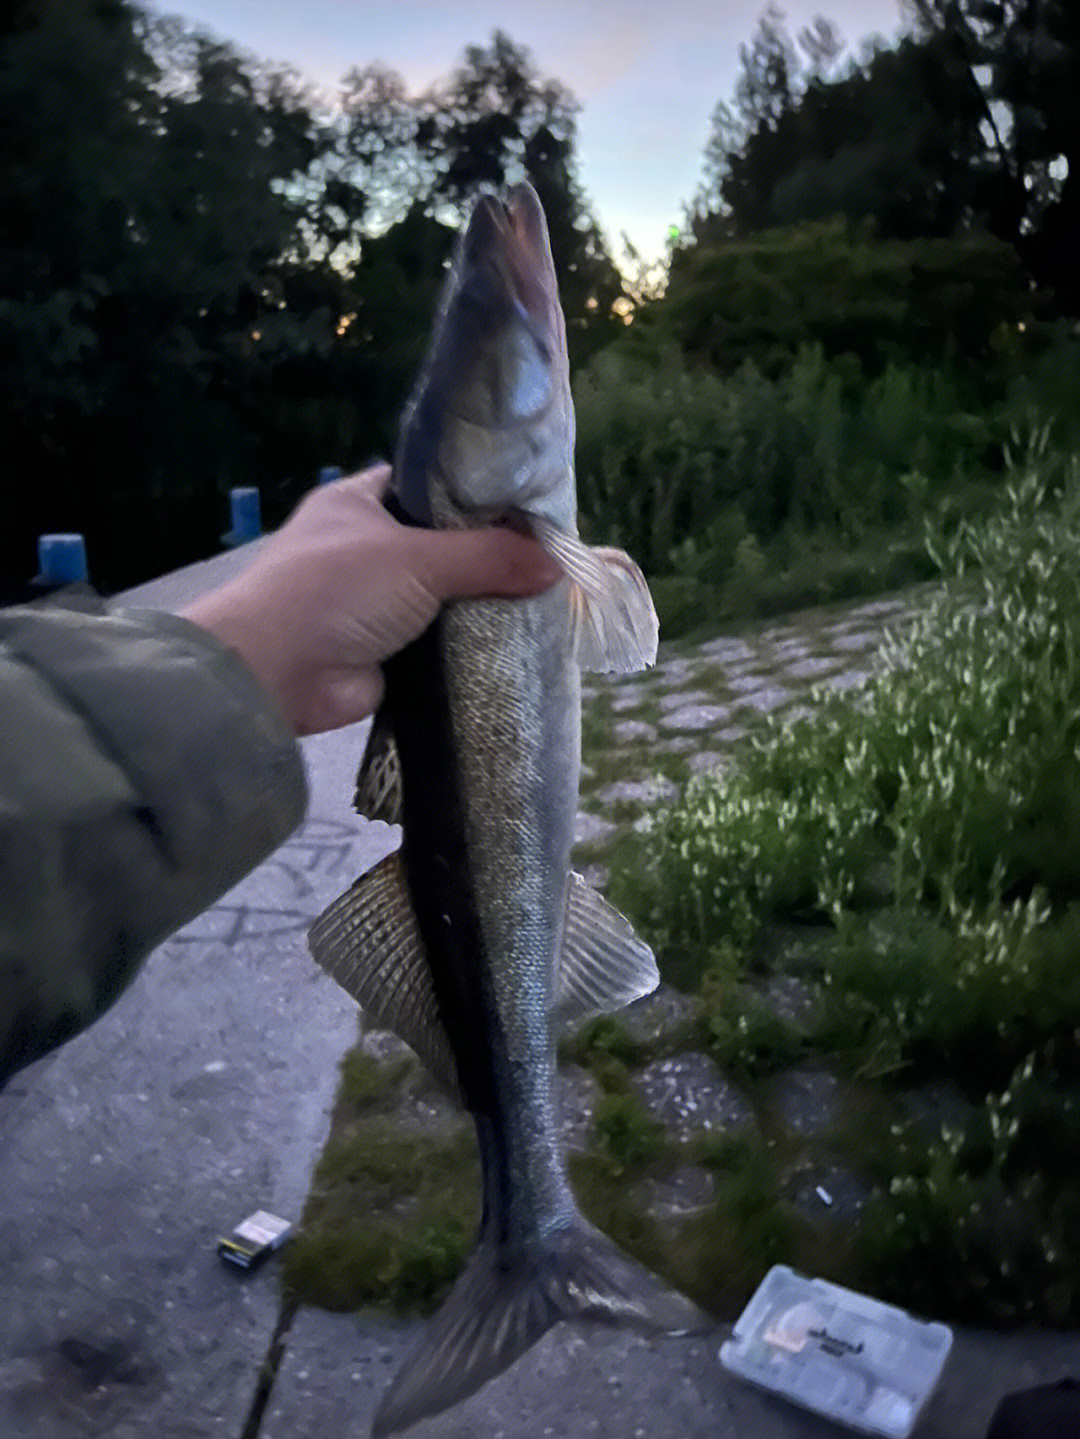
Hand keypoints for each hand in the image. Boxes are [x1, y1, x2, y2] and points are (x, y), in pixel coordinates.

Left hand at [180, 465, 561, 733]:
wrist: (276, 674)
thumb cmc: (336, 589)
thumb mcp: (418, 559)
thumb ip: (490, 556)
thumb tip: (556, 563)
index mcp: (360, 501)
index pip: (430, 486)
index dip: (479, 494)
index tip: (532, 508)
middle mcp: (366, 546)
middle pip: (444, 543)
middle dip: (490, 553)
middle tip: (548, 559)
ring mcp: (374, 601)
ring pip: (444, 594)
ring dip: (482, 602)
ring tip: (545, 600)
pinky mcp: (386, 650)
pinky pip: (440, 639)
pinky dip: (469, 642)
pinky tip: (515, 640)